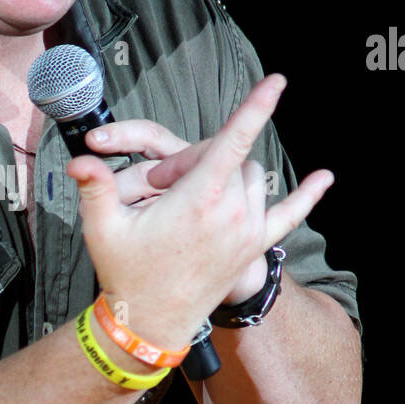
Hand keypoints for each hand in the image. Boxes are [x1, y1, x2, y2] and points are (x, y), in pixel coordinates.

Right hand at [66, 75, 333, 347]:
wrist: (151, 322)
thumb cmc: (127, 273)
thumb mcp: (103, 228)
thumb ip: (95, 187)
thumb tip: (79, 161)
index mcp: (198, 199)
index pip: (232, 140)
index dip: (255, 107)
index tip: (276, 81)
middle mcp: (231, 211)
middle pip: (228, 156)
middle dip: (195, 160)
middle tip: (159, 187)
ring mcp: (248, 230)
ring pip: (252, 176)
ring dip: (228, 174)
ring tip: (190, 198)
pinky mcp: (255, 246)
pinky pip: (290, 214)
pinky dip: (307, 195)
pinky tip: (325, 177)